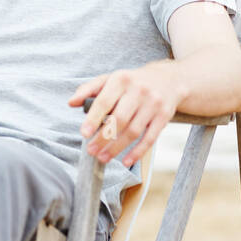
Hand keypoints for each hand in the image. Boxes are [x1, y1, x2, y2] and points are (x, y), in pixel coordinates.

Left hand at [68, 61, 182, 166]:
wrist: (170, 79)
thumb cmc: (133, 82)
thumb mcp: (111, 79)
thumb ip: (89, 89)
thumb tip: (71, 102)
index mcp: (121, 80)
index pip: (104, 101)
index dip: (93, 119)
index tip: (84, 134)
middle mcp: (139, 91)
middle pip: (119, 119)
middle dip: (103, 138)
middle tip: (91, 150)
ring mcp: (153, 104)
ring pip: (133, 131)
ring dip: (117, 148)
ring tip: (103, 157)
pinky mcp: (164, 116)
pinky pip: (150, 138)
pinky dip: (137, 152)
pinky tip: (126, 161)